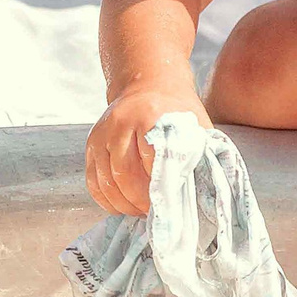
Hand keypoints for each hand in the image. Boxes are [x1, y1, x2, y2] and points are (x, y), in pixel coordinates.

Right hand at [85, 82, 208, 214]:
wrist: (148, 85)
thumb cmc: (175, 111)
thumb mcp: (195, 126)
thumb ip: (200, 155)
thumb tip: (205, 192)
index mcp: (149, 116)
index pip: (152, 162)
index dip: (162, 189)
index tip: (171, 204)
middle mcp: (120, 123)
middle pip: (126, 175)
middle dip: (141, 201)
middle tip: (155, 212)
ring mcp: (102, 133)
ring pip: (107, 182)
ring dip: (125, 204)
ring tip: (142, 210)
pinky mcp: (92, 144)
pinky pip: (93, 182)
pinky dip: (108, 200)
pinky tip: (124, 204)